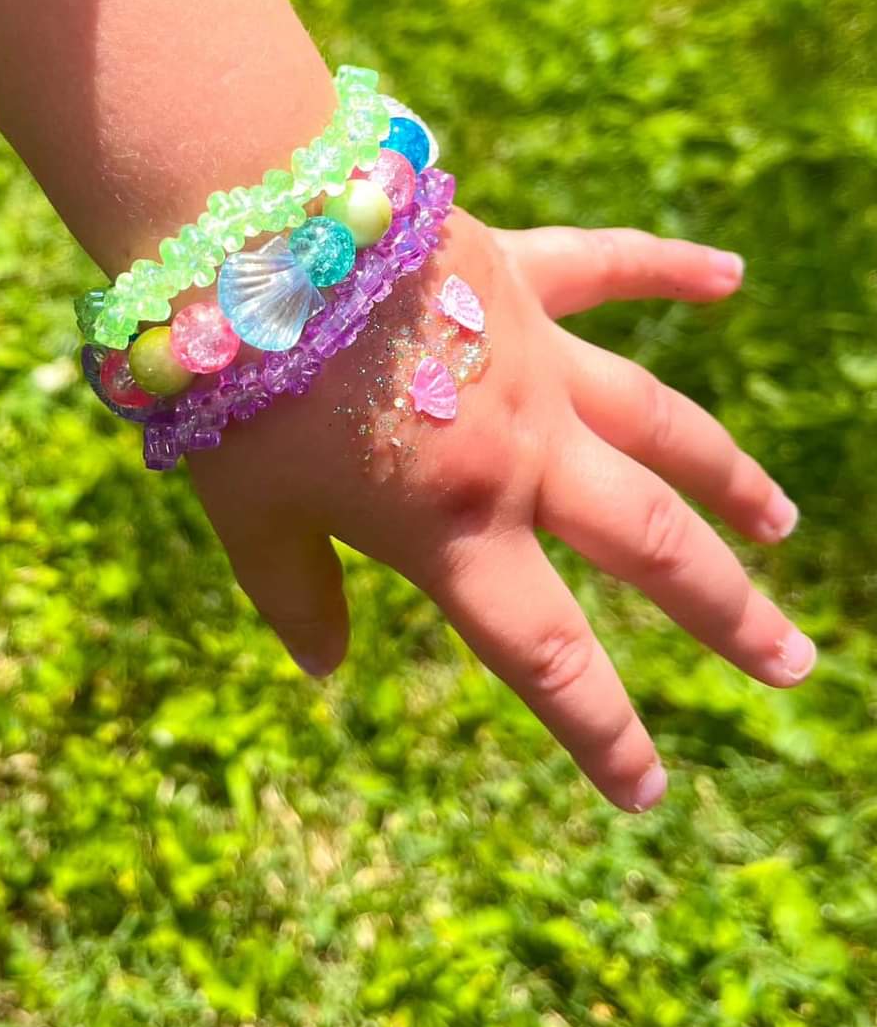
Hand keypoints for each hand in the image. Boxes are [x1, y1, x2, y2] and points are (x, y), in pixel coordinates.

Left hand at [189, 210, 810, 812]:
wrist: (244, 234)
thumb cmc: (233, 382)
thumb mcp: (247, 512)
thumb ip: (294, 593)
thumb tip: (325, 667)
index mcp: (453, 527)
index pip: (548, 656)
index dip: (603, 732)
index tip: (650, 793)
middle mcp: (519, 452)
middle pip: (651, 544)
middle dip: (728, 612)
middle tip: (793, 660)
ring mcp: (532, 359)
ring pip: (660, 428)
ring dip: (728, 478)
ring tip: (782, 522)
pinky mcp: (517, 274)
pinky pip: (610, 267)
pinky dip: (671, 268)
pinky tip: (730, 275)